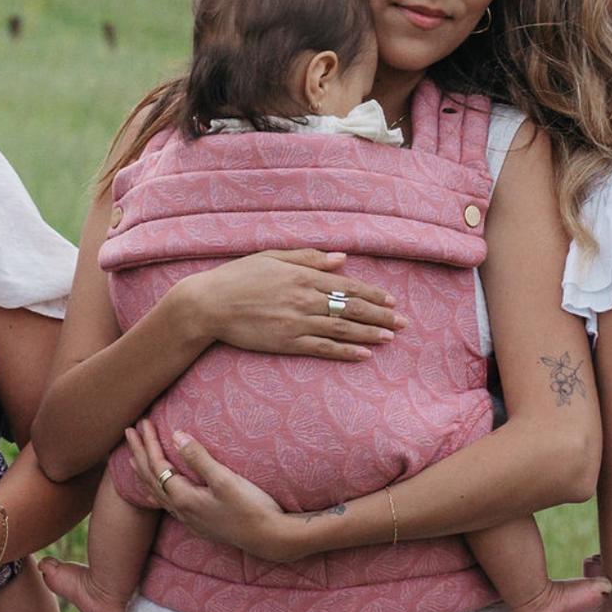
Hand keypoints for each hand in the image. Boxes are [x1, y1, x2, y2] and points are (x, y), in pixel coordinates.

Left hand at [124, 422, 314, 561]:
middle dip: (139, 454)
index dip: (149, 442)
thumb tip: (175, 435)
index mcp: (183, 497)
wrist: (269, 538)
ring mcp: (188, 518)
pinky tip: (157, 491)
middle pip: (150, 478)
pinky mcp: (198, 523)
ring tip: (133, 458)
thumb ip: (198, 457)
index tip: (143, 422)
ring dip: (144, 472)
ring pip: (156, 492)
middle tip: (128, 432)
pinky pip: (167, 503)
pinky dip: (157, 491)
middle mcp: (180, 510)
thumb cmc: (250, 507)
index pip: (157, 465)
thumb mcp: (224, 479)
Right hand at [160, 250, 404, 361]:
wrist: (209, 304)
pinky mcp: (287, 342)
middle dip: (381, 316)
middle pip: (351, 308)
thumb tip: (341, 258)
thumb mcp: (273, 257)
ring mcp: (297, 322)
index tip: (390, 301)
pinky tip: (364, 355)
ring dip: (370, 334)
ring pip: (343, 329)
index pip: (347, 285)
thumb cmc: (238, 277)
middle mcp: (305, 298)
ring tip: (391, 338)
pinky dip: (346, 352)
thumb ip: (309, 258)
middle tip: (403, 323)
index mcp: (302, 275)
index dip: (372, 294)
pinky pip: (323, 349)